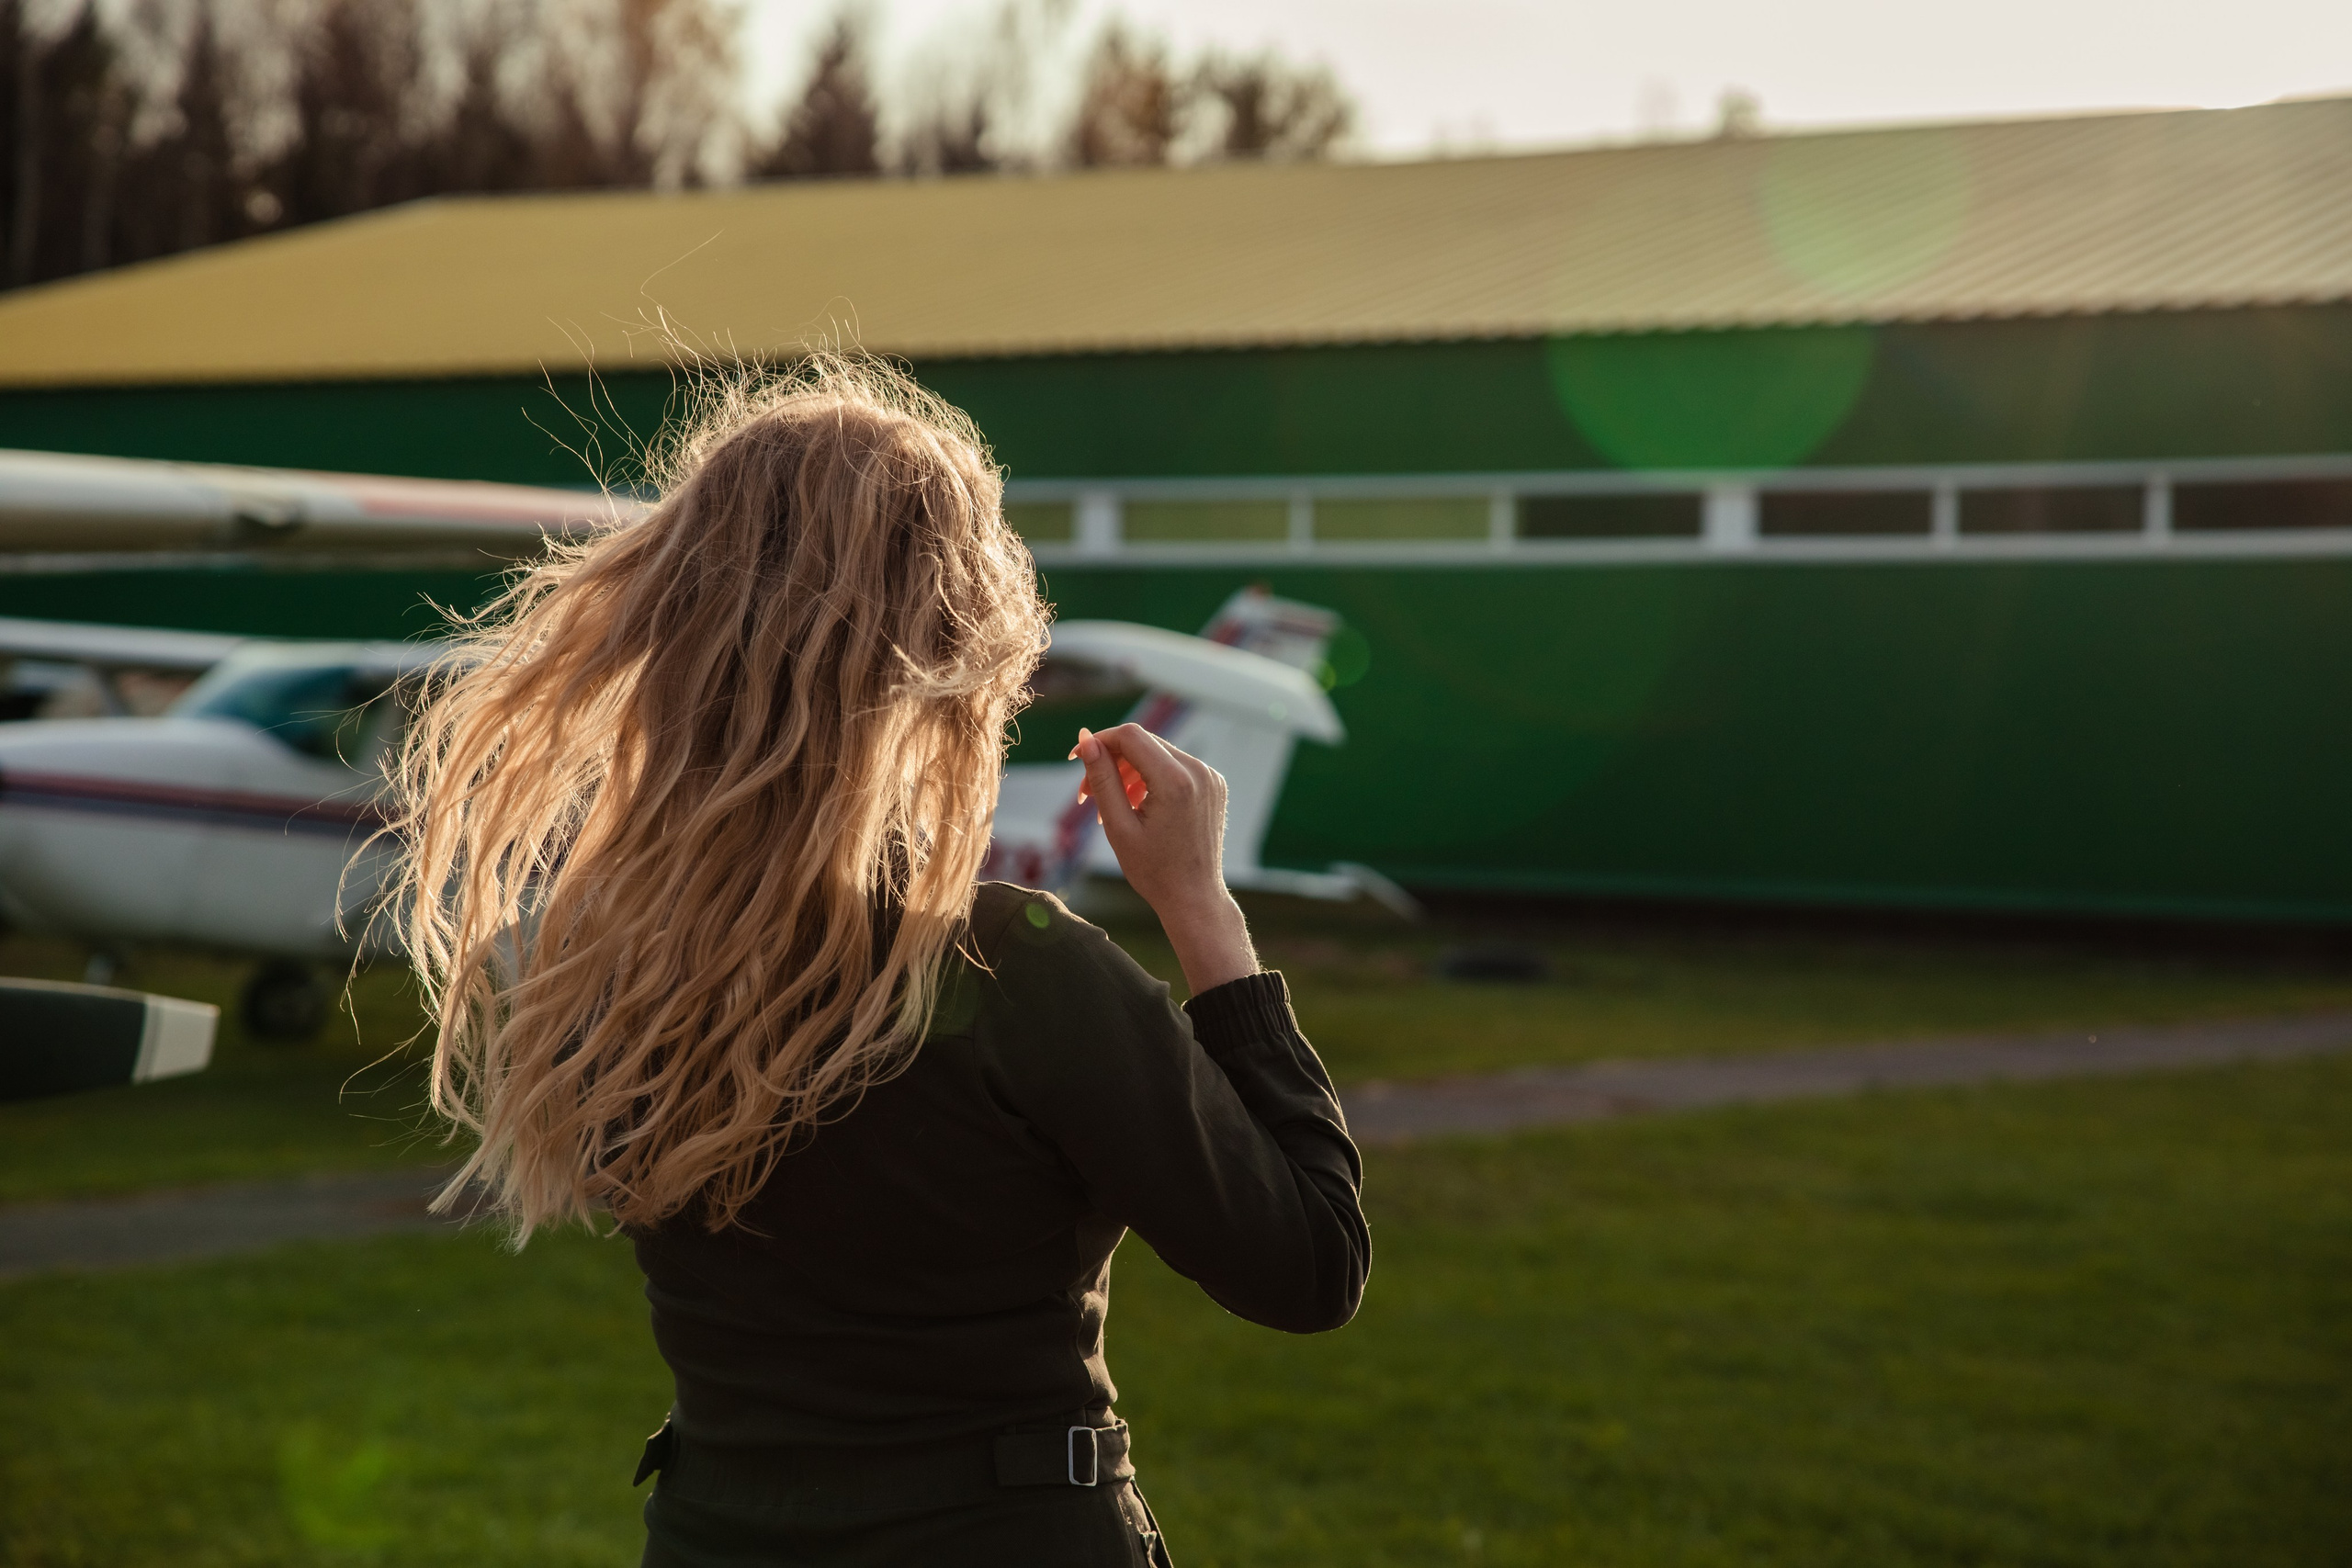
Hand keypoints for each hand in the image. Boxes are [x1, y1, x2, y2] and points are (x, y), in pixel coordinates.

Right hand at [1072, 724, 1258, 993]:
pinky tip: (1137, 806)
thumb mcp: (1118, 826)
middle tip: (1086, 795)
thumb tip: (1085, 739)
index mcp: (1176, 781)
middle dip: (1111, 761)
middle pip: (1143, 742)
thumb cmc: (1154, 871)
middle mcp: (1198, 771)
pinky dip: (1151, 778)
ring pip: (1157, 753)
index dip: (1099, 742)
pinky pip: (1174, 766)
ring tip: (1111, 806)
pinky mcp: (1213, 784)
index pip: (1130, 736)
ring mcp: (1210, 776)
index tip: (1076, 761)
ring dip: (1129, 771)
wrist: (1194, 898)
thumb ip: (1102, 778)